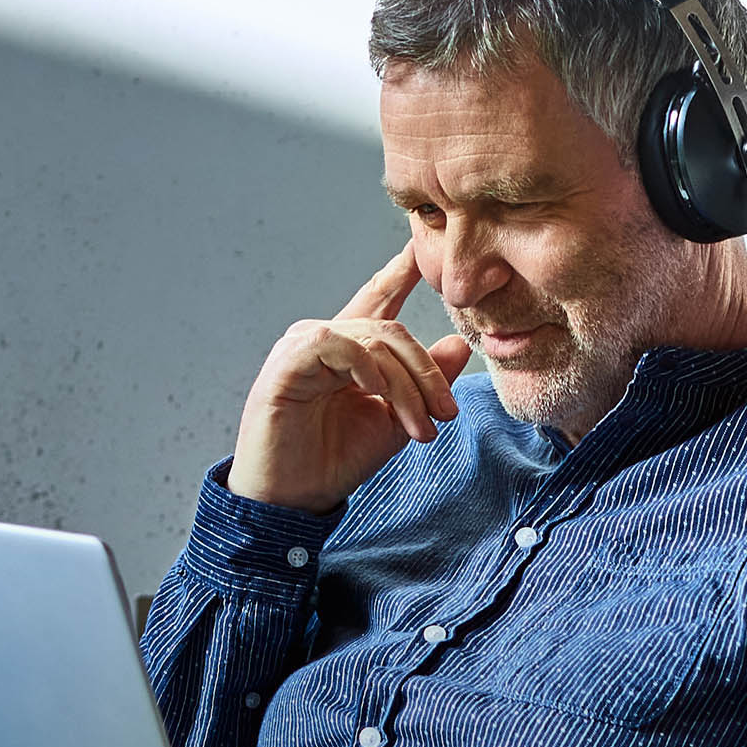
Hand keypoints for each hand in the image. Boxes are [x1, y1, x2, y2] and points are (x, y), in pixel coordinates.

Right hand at [227, 248, 473, 513]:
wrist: (294, 499)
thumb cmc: (336, 459)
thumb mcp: (396, 422)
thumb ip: (423, 385)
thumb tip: (459, 344)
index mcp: (350, 352)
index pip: (380, 299)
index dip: (402, 272)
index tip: (424, 248)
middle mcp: (326, 340)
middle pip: (391, 331)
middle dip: (426, 373)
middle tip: (446, 414)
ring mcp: (304, 348)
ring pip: (371, 340)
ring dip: (404, 385)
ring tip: (418, 428)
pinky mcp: (287, 362)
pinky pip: (334, 344)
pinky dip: (363, 366)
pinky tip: (374, 393)